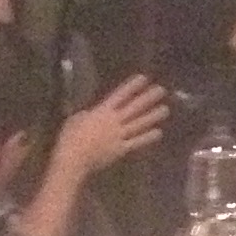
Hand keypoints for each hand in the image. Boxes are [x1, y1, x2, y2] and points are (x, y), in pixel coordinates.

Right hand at [50, 76, 169, 184]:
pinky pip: (137, 142)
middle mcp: (114, 121)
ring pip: (139, 123)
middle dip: (148, 97)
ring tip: (166, 109)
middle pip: (134, 107)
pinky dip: (148, 137)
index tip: (144, 78)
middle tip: (162, 90)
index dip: (133, 86)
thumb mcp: (75, 119)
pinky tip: (159, 132)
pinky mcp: (121, 149)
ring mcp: (119, 135)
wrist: (73, 158)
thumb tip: (91, 112)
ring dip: (153, 116)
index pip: (120, 95)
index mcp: (102, 111)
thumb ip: (87, 114)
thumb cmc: (69, 138)